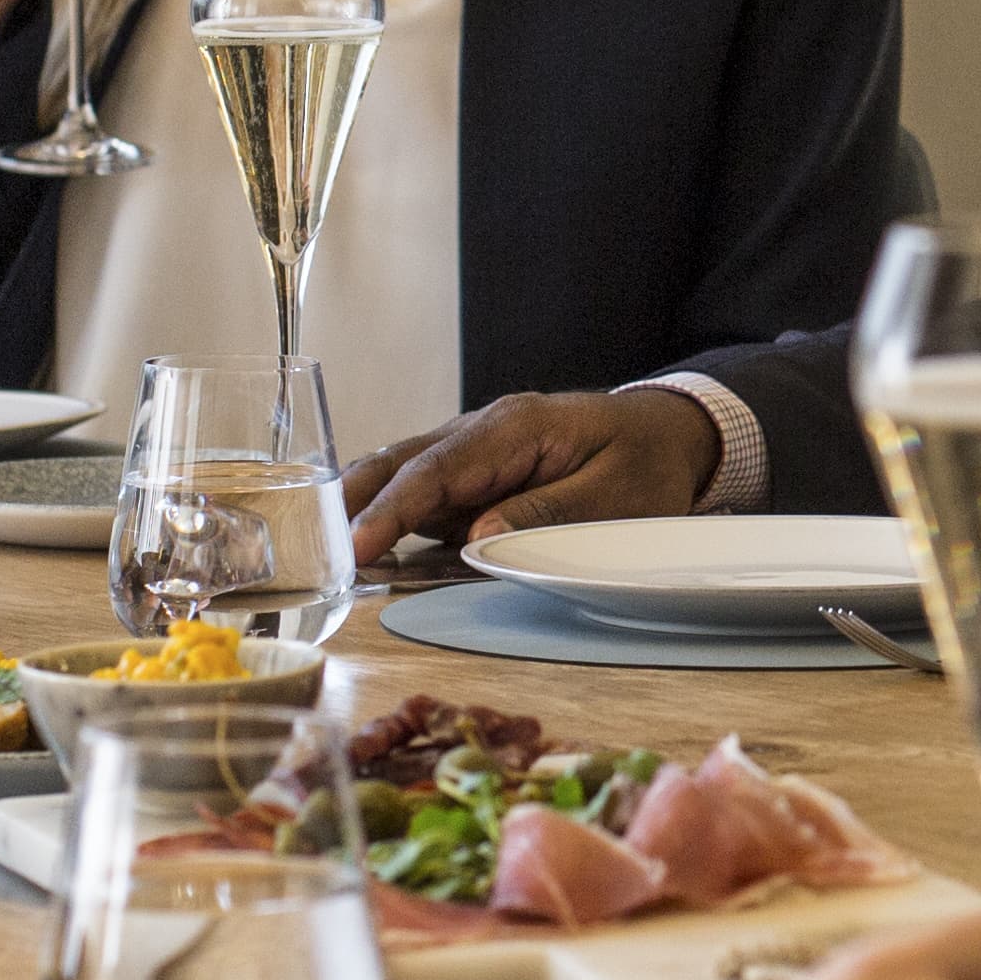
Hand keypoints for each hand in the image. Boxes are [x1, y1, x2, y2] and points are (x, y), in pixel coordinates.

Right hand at [350, 386, 721, 552]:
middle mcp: (483, 432)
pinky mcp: (476, 476)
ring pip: (403, 475)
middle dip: (353, 502)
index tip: (357, 547)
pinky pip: (424, 495)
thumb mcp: (617, 496)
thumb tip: (475, 538)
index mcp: (516, 427)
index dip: (393, 510)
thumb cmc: (647, 463)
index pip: (438, 468)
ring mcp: (475, 452)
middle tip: (312, 549)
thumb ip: (547, 513)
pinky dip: (390, 517)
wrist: (669, 432)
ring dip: (363, 509)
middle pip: (401, 462)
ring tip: (320, 552)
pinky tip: (363, 550)